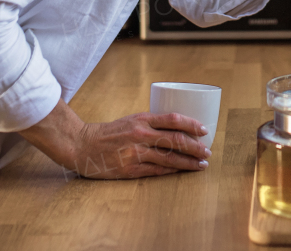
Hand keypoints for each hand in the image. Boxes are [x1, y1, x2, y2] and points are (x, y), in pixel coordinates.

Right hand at [19, 101, 209, 179]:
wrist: (82, 145)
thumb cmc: (109, 132)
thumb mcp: (131, 120)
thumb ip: (151, 124)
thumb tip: (177, 129)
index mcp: (142, 119)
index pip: (173, 119)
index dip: (191, 125)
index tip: (204, 130)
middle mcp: (140, 135)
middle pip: (175, 140)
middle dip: (195, 147)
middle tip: (208, 152)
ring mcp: (135, 153)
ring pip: (169, 158)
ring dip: (188, 162)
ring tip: (201, 165)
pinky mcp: (130, 169)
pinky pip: (156, 171)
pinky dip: (172, 171)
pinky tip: (182, 172)